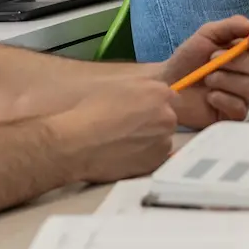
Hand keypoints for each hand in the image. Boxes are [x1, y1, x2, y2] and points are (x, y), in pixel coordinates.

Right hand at [47, 76, 179, 182]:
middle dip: (153, 122)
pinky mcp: (156, 163)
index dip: (153, 104)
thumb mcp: (117, 85)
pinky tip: (125, 155)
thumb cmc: (92, 110)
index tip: (139, 111)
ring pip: (161, 139)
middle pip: (167, 118)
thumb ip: (141, 88)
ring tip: (124, 144)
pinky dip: (144, 157)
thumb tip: (150, 97)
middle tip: (128, 128)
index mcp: (159, 92)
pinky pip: (155, 158)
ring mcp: (164, 141)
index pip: (169, 97)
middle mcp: (168, 116)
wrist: (79, 142)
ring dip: (150, 140)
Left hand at [154, 15, 248, 128]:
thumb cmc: (189, 58)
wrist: (168, 83)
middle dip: (236, 61)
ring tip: (206, 78)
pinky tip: (209, 96)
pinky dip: (222, 98)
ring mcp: (244, 95)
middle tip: (212, 59)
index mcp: (246, 52)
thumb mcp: (208, 34)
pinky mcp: (235, 114)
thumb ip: (232, 26)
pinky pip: (239, 106)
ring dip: (224, 79)